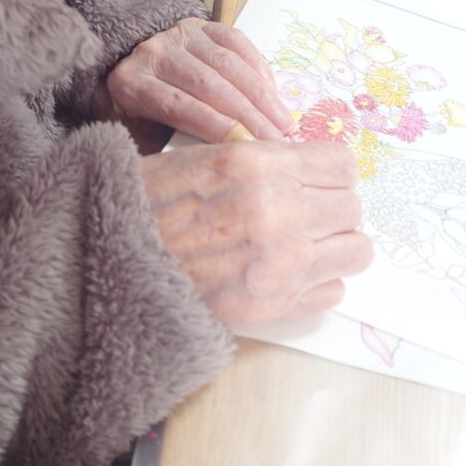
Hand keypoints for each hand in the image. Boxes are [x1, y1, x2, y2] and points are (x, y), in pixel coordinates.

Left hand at [105, 19, 294, 143]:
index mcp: (131, 83)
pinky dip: (258, 69)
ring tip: (282, 121)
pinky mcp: (200, 24)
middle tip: (274, 140)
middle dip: (246, 114)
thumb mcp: (141, 132)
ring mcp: (178, 34)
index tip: (246, 147)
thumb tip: (212, 161)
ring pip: (227, 63)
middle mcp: (153, 53)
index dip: (214, 125)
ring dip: (260, 95)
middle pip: (207, 84)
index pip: (178, 105)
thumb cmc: (137, 111)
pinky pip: (236, 42)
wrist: (128, 63)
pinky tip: (272, 93)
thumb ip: (169, 144)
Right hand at [141, 139, 371, 325]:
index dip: (329, 172)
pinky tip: (289, 274)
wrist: (109, 265)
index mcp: (256, 166)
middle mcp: (277, 213)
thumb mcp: (201, 159)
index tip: (317, 180)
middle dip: (333, 207)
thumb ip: (260, 160)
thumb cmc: (147, 207)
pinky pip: (334, 290)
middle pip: (351, 206)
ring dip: (336, 245)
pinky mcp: (274, 306)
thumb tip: (306, 167)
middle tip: (308, 213)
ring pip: (356, 250)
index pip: (340, 163)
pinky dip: (319, 282)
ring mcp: (280, 263)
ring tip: (307, 245)